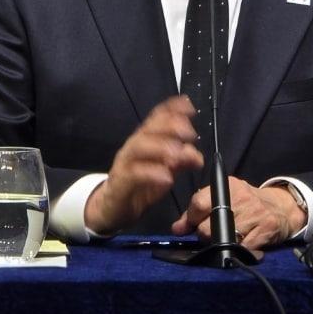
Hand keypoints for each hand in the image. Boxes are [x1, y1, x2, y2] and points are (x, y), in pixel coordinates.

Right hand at [84, 95, 203, 234]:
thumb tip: (198, 156)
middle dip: (170, 126)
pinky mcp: (120, 181)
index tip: (189, 106)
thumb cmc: (141, 185)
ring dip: (160, 147)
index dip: (172, 109)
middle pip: (149, 128)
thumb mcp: (166, 171)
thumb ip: (181, 162)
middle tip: (190, 132)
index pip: (157, 117)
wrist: (113, 207)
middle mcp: (134, 145)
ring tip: (178, 154)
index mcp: (146, 139)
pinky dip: (152, 173)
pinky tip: (167, 177)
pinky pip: (134, 174)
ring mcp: (125, 162)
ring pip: (139, 146)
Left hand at [171, 177, 306, 251]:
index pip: (199, 204)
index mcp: (226, 186)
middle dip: (205, 236)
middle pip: (208, 227)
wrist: (281, 207)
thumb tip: (177, 229)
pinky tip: (240, 248)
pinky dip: (239, 253)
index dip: (191, 220)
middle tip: (211, 236)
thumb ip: (196, 212)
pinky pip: (243, 249)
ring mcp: (255, 214)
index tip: (191, 227)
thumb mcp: (222, 199)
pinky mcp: (266, 229)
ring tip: (224, 242)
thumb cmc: (246, 204)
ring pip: (224, 240)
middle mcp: (241, 198)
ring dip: (221, 246)